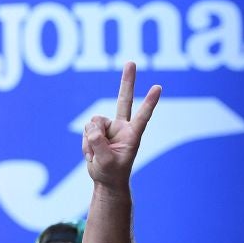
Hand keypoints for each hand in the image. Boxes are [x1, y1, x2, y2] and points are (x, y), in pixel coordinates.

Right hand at [81, 62, 162, 188]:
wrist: (105, 179)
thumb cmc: (111, 173)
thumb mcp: (106, 163)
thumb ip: (99, 144)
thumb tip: (93, 127)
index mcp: (132, 135)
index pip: (142, 116)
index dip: (149, 103)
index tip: (158, 88)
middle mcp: (122, 127)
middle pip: (123, 99)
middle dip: (127, 81)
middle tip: (131, 62)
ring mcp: (109, 127)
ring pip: (93, 122)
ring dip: (90, 140)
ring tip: (96, 154)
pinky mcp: (98, 129)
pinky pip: (86, 129)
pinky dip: (85, 143)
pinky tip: (92, 153)